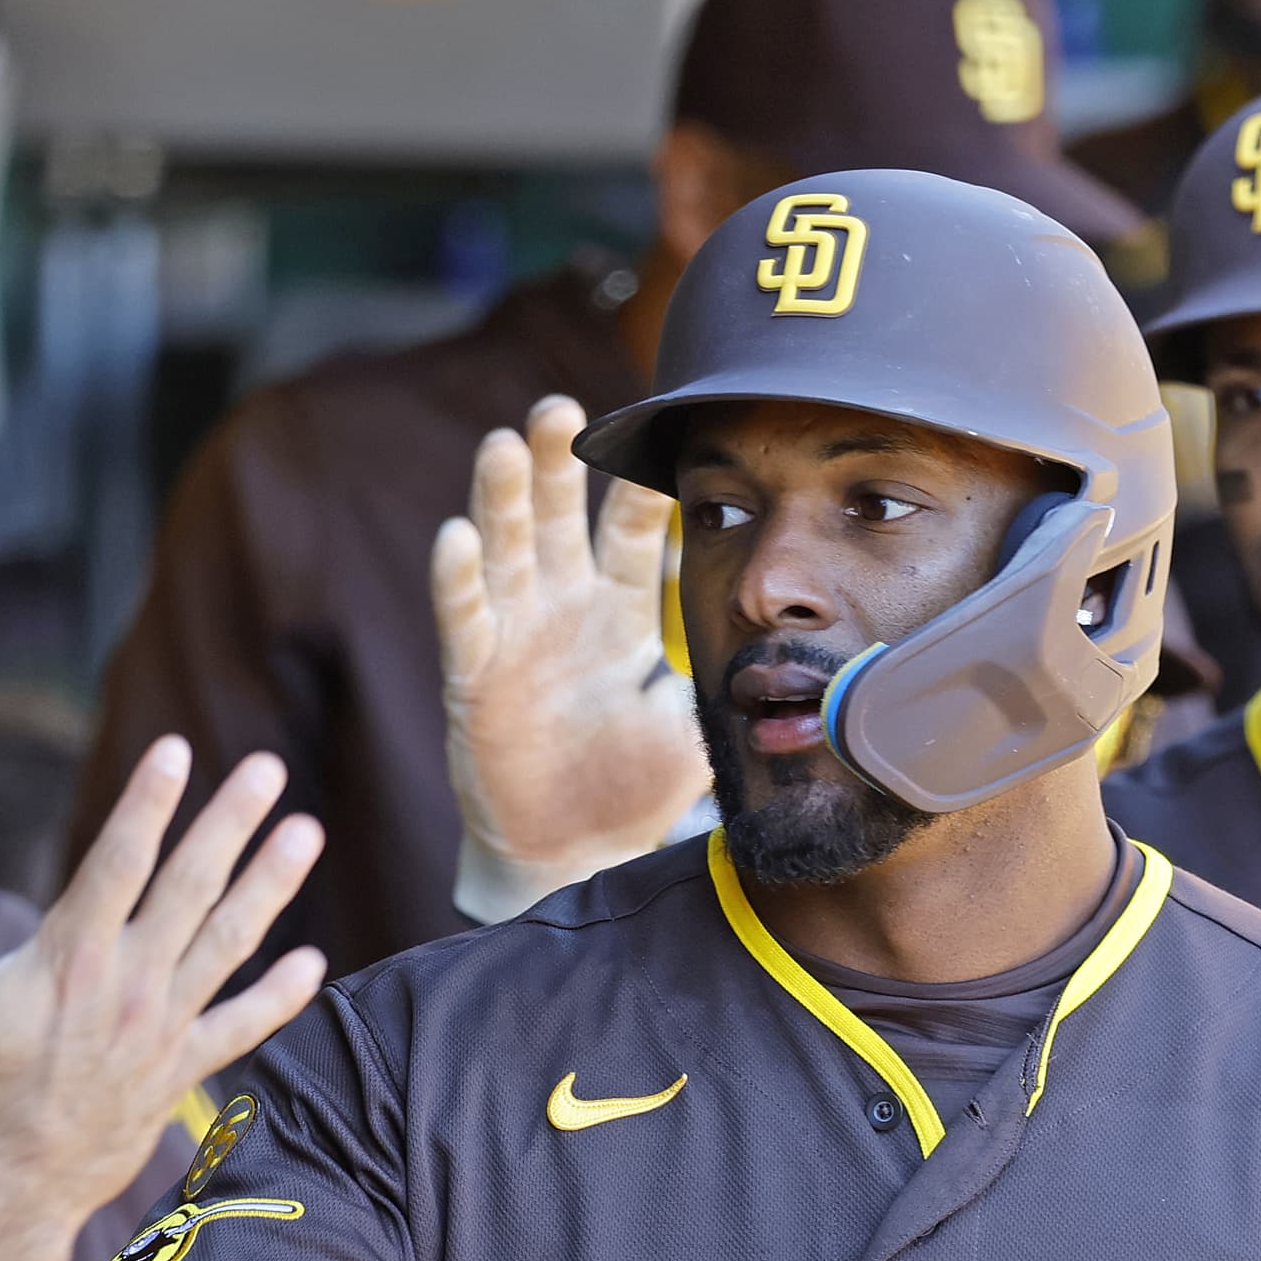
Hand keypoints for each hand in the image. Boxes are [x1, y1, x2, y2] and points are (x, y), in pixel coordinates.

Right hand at [0, 741, 323, 1260]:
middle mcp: (127, 984)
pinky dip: (278, 996)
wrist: (4, 1198)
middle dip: (230, 821)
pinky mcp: (180, 1074)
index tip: (176, 750)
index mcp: (68, 958)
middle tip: (268, 769)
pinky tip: (313, 963)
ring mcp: (162, 1029)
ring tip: (306, 833)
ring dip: (271, 884)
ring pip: (229, 941)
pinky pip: (242, 1027)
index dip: (148, 801)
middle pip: (191, 885)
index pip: (118, 859)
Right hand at [432, 394, 710, 920]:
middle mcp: (563, 609)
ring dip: (502, 499)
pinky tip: (456, 535)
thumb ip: (728, 679)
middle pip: (559, 520)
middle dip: (558, 464)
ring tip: (504, 444)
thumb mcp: (693, 723)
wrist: (575, 852)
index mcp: (620, 611)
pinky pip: (465, 620)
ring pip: (506, 552)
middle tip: (560, 408)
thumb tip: (804, 653)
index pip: (632, 534)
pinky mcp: (474, 678)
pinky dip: (457, 579)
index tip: (653, 432)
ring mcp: (515, 638)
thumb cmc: (633, 784)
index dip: (640, 488)